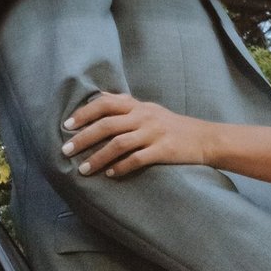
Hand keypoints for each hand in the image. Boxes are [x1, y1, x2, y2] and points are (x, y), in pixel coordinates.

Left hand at [61, 92, 211, 175]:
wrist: (204, 138)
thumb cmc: (172, 125)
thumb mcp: (149, 109)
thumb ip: (125, 104)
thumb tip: (99, 96)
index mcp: (138, 106)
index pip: (105, 104)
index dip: (84, 114)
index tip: (66, 125)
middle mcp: (144, 117)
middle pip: (107, 125)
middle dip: (83, 138)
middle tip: (66, 151)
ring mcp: (154, 134)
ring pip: (119, 144)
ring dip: (98, 158)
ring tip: (83, 170)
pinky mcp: (163, 151)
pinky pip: (137, 159)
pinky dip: (121, 167)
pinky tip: (110, 175)